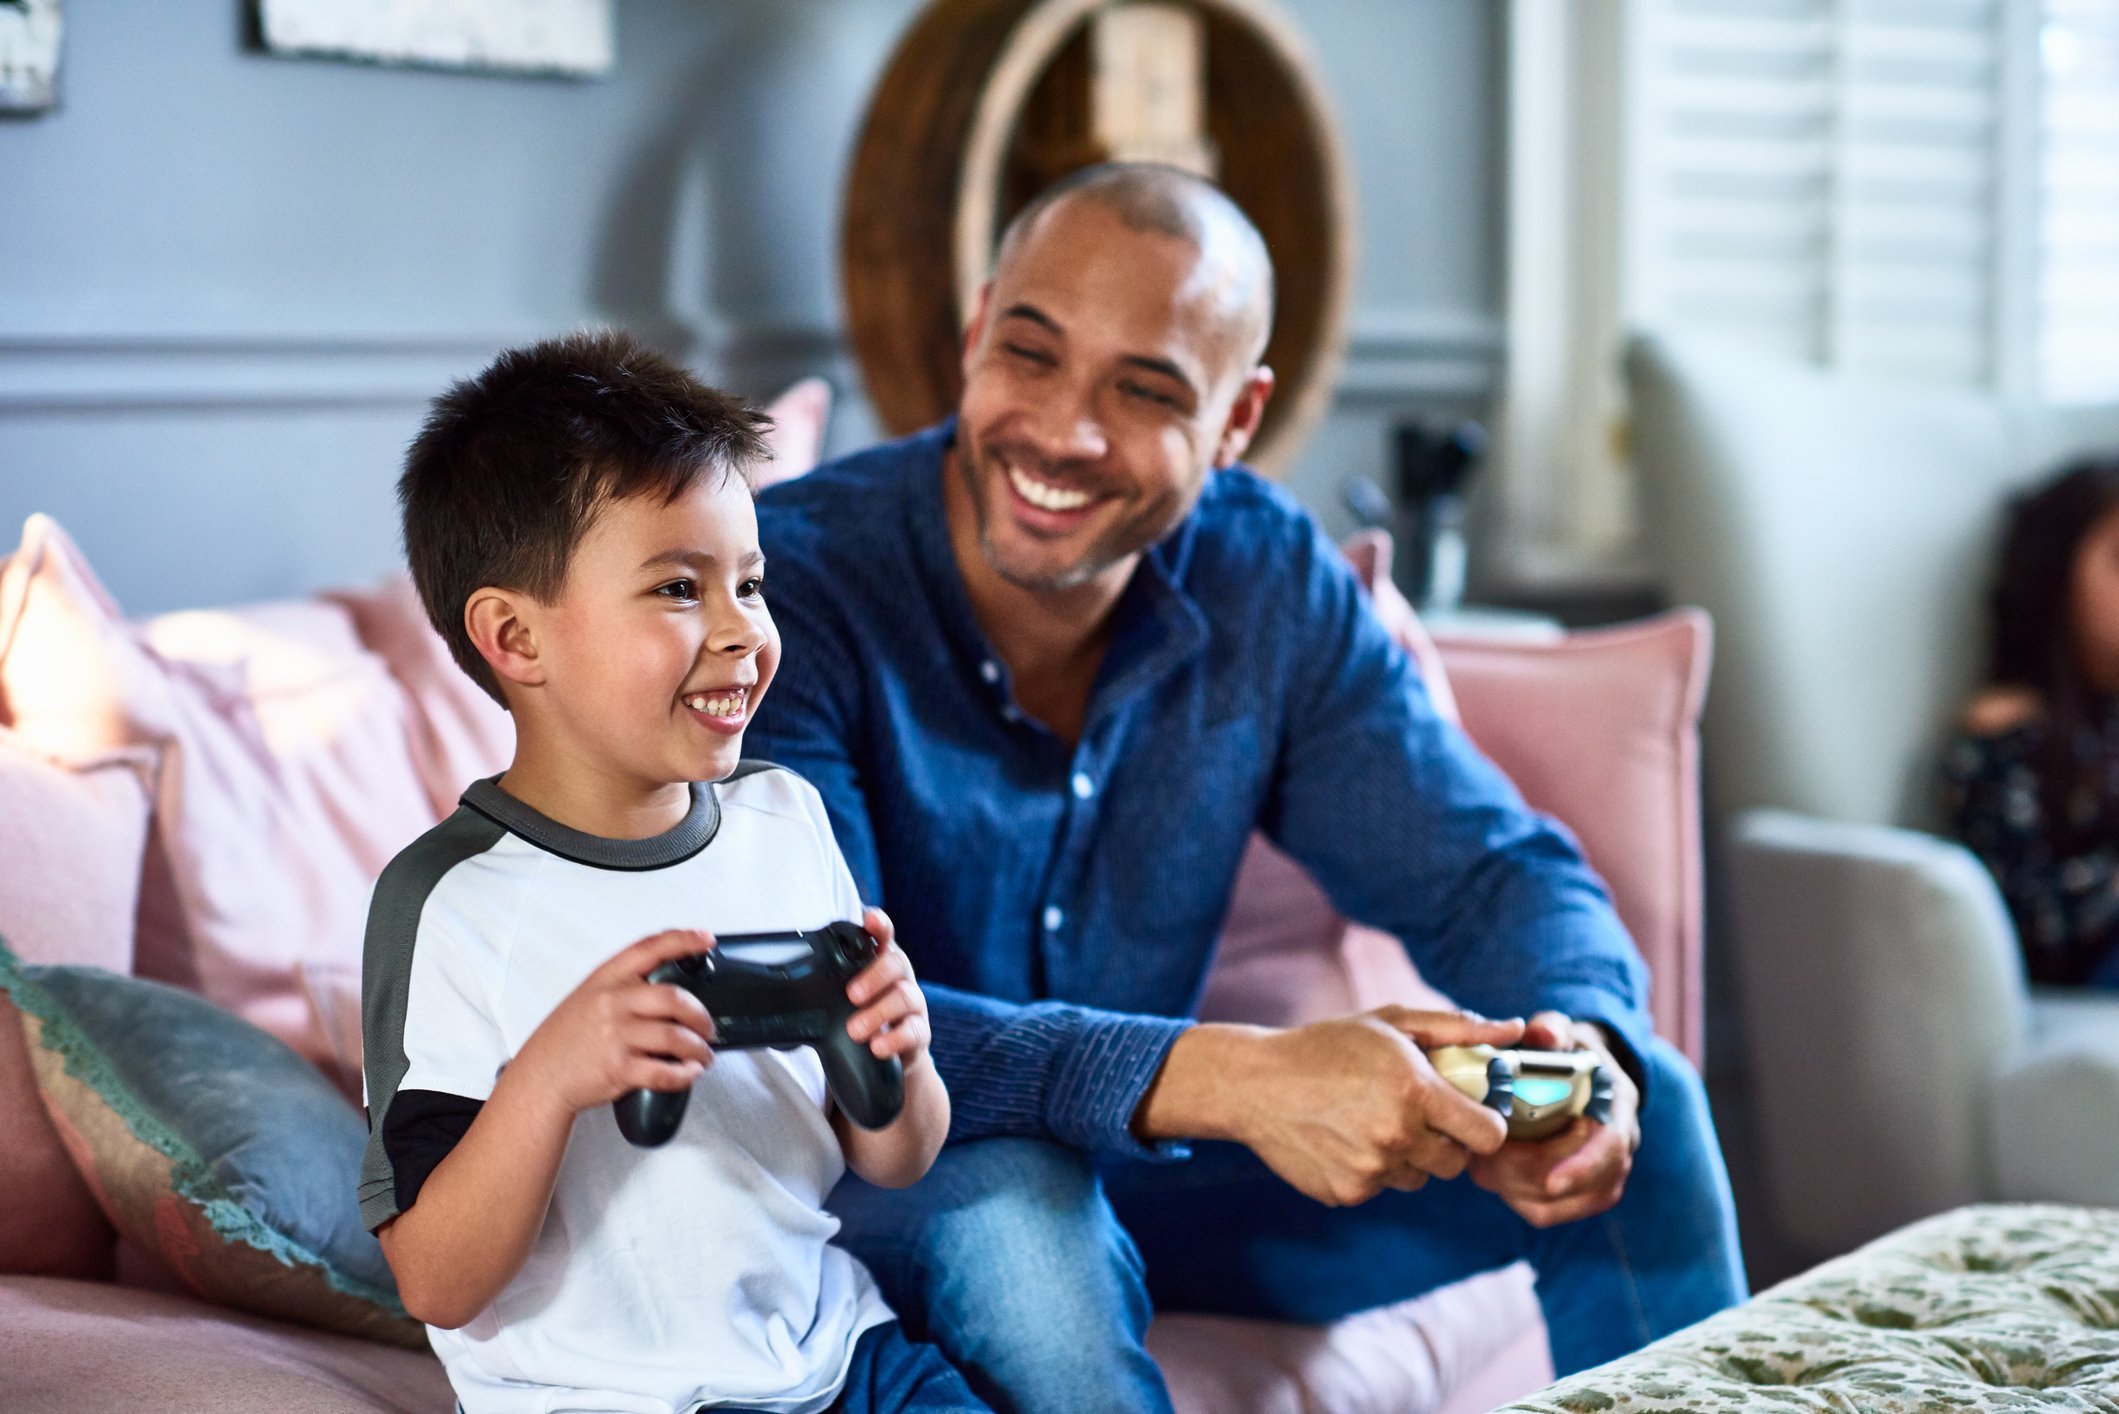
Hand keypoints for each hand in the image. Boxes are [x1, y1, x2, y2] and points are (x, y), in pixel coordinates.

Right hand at [509, 929, 716, 1117]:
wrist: (540, 1075)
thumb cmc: (567, 1037)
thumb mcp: (590, 996)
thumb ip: (625, 987)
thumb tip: (673, 990)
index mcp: (606, 979)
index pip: (649, 948)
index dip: (682, 940)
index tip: (705, 939)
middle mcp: (611, 1003)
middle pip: (673, 998)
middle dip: (700, 1015)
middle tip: (707, 1027)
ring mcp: (614, 1036)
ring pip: (674, 1037)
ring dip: (698, 1049)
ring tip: (702, 1055)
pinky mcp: (618, 1068)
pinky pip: (663, 1071)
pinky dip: (684, 1074)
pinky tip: (689, 1072)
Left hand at [843, 907, 931, 1065]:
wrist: (891, 1053)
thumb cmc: (861, 1015)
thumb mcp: (845, 997)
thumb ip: (829, 985)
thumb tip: (782, 988)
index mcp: (880, 963)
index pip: (883, 937)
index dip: (879, 925)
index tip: (869, 918)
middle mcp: (900, 978)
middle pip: (897, 963)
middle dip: (874, 976)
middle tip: (851, 995)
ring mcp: (913, 1004)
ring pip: (905, 997)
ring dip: (877, 1013)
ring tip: (855, 1031)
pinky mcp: (919, 1032)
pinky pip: (913, 1032)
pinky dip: (894, 1039)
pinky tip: (877, 1047)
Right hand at [1233, 1008, 1527, 1207]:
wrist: (1255, 1085)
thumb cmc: (1328, 1045)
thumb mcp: (1392, 1022)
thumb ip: (1458, 1028)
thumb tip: (1516, 1030)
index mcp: (1414, 1092)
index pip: (1488, 1134)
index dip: (1484, 1124)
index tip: (1468, 1113)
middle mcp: (1396, 1137)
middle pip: (1456, 1163)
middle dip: (1445, 1141)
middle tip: (1415, 1113)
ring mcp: (1370, 1171)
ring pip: (1418, 1177)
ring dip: (1408, 1155)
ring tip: (1371, 1121)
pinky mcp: (1347, 1194)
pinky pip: (1380, 1188)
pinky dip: (1371, 1168)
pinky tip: (1344, 1138)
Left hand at [1467, 1011, 1640, 1227]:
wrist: (1577, 1074)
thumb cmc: (1564, 1051)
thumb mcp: (1559, 1031)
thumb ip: (1551, 1029)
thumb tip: (1541, 1033)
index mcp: (1617, 1105)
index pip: (1611, 1147)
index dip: (1582, 1168)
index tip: (1550, 1181)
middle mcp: (1618, 1146)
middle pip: (1580, 1186)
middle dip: (1527, 1178)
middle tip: (1482, 1159)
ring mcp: (1601, 1174)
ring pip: (1558, 1206)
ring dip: (1515, 1191)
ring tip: (1480, 1164)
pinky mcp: (1578, 1193)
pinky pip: (1546, 1211)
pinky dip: (1514, 1198)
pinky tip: (1491, 1173)